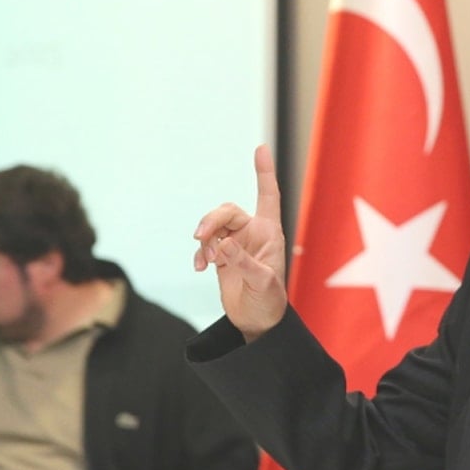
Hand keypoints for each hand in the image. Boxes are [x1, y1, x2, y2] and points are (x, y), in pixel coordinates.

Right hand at [193, 144, 287, 339]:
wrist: (257, 321)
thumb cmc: (269, 301)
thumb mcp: (261, 282)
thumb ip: (242, 261)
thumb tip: (222, 244)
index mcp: (269, 232)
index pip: (268, 195)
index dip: (264, 172)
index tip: (261, 148)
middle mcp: (252, 233)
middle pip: (227, 211)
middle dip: (211, 220)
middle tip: (201, 236)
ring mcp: (235, 244)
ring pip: (212, 227)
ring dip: (205, 241)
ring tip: (207, 262)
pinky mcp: (221, 256)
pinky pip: (205, 245)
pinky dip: (199, 253)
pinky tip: (200, 267)